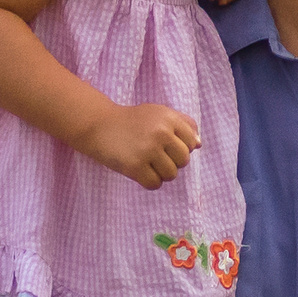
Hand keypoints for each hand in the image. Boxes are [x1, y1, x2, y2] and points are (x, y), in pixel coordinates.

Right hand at [80, 101, 200, 188]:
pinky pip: (155, 184)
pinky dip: (149, 182)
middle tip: (156, 156)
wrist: (99, 125)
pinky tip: (140, 171)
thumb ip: (182, 123)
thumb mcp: (158, 113)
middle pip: (184, 161)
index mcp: (169, 118)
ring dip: (161, 174)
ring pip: (171, 175)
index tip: (167, 145)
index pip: (192, 142)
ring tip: (147, 164)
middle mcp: (161, 133)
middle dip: (172, 162)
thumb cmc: (132, 121)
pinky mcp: (135, 166)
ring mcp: (148, 150)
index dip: (182, 147)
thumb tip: (198, 145)